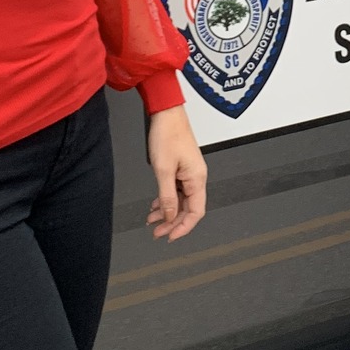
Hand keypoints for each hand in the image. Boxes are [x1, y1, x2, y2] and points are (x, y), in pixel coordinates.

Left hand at [147, 105, 207, 240]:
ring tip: (152, 220)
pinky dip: (166, 200)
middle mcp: (196, 177)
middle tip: (157, 232)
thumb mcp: (163, 170)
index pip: (195, 212)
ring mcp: (189, 173)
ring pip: (181, 201)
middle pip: (188, 209)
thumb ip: (168, 196)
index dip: (183, 227)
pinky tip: (156, 205)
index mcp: (197, 179)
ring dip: (167, 212)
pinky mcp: (182, 168)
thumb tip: (170, 216)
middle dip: (172, 222)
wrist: (166, 113)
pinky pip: (176, 191)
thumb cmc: (168, 134)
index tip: (170, 236)